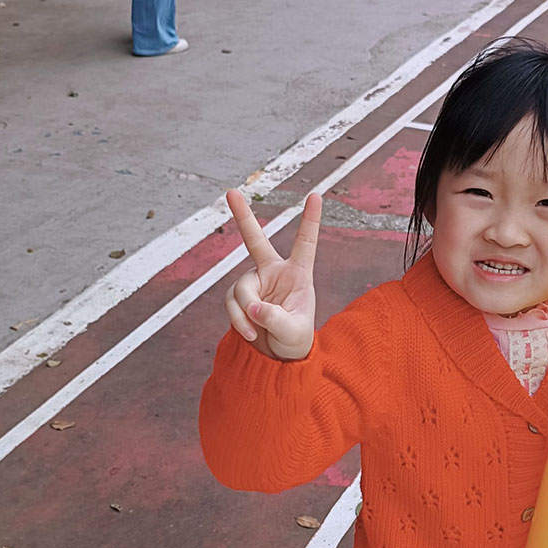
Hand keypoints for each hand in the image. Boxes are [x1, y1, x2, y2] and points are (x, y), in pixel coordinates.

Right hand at [224, 189, 320, 360]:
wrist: (279, 356)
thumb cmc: (295, 340)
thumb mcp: (293, 332)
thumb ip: (275, 319)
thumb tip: (252, 307)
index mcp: (298, 274)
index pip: (305, 243)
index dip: (310, 220)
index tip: (315, 195)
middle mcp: (274, 272)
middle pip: (255, 241)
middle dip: (242, 216)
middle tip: (231, 192)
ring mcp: (254, 282)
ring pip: (241, 289)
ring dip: (245, 312)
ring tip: (256, 331)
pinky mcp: (239, 296)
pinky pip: (231, 303)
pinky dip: (238, 320)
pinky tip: (250, 333)